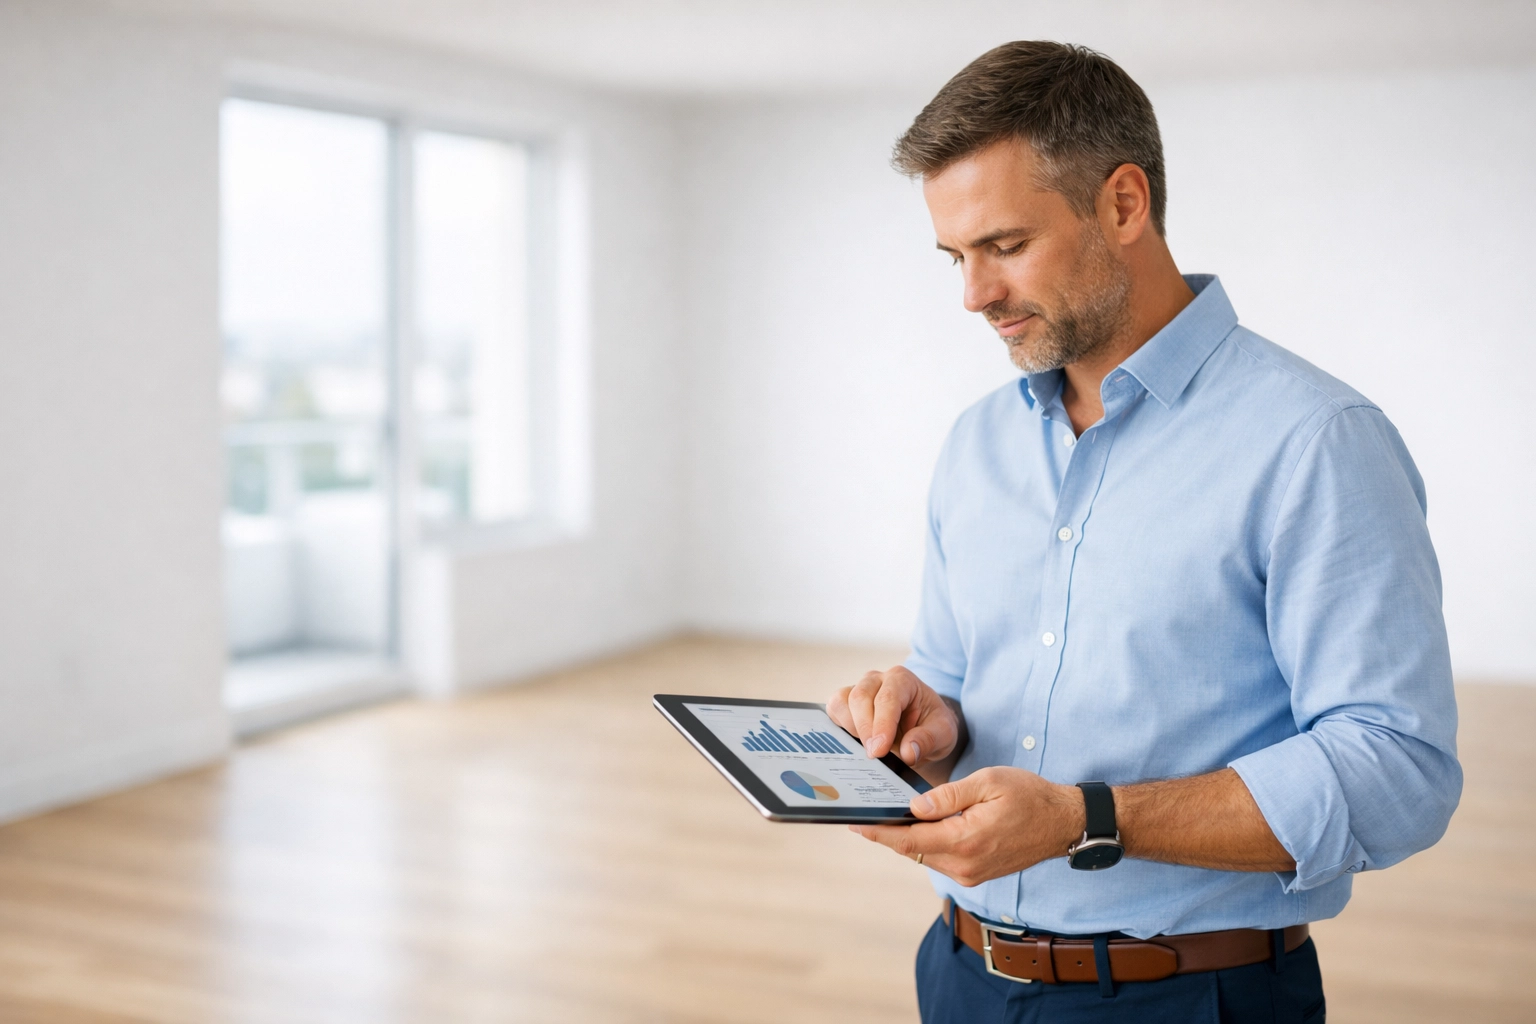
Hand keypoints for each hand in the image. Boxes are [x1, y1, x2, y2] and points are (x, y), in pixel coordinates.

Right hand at [827, 666, 961, 773]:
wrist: (923, 726)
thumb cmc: (931, 725)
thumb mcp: (943, 733)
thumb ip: (928, 740)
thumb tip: (909, 752)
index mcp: (903, 680)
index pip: (887, 698)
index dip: (881, 725)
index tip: (879, 751)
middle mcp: (878, 680)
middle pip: (860, 697)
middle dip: (864, 729)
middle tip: (874, 756)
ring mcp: (859, 689)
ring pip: (842, 702)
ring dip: (852, 728)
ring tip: (869, 748)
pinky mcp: (846, 703)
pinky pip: (834, 710)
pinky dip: (840, 728)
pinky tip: (856, 743)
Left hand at [849, 766, 1084, 887]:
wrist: (1064, 824)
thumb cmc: (1030, 796)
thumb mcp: (988, 782)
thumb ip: (949, 795)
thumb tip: (914, 805)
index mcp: (965, 840)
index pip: (909, 839)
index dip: (879, 832)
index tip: (855, 824)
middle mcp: (965, 865)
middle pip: (912, 850)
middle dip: (886, 833)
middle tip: (862, 815)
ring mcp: (970, 874)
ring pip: (924, 856)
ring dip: (905, 839)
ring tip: (883, 817)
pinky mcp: (976, 874)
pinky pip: (940, 860)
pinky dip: (925, 844)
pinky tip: (917, 826)